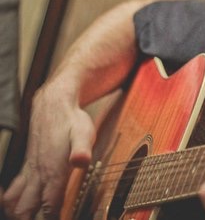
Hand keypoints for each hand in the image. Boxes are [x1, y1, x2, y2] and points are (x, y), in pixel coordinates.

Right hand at [3, 83, 95, 219]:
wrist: (53, 105)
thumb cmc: (71, 120)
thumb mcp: (83, 132)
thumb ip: (82, 149)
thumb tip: (80, 161)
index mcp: (53, 171)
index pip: (49, 206)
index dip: (51, 219)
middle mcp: (38, 174)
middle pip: (26, 210)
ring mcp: (31, 171)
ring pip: (15, 202)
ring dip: (20, 214)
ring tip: (30, 218)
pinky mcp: (27, 167)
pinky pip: (13, 190)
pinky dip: (12, 202)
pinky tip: (18, 207)